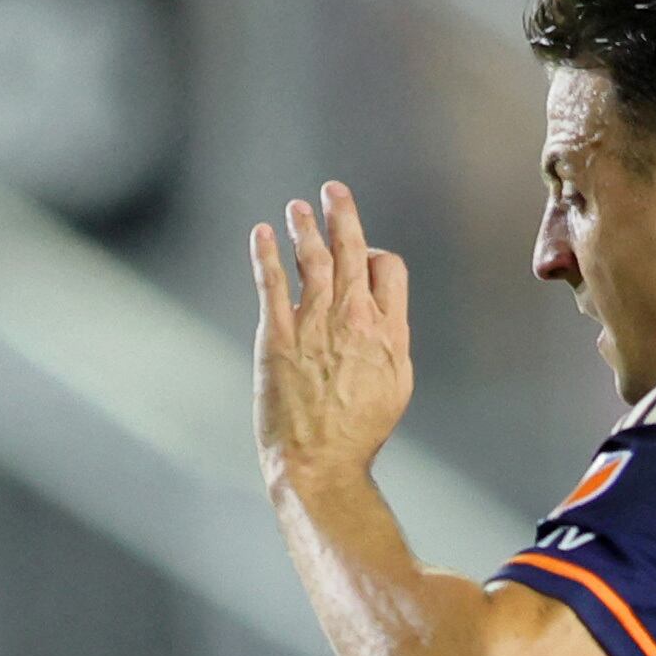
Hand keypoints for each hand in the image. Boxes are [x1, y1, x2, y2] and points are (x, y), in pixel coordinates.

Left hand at [250, 182, 416, 495]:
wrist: (320, 464)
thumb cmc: (358, 433)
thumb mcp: (395, 384)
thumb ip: (391, 341)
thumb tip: (384, 316)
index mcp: (387, 329)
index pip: (386, 266)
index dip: (374, 256)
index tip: (360, 260)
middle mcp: (353, 319)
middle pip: (351, 249)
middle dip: (342, 214)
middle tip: (332, 191)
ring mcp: (314, 326)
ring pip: (311, 258)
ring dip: (304, 227)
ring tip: (297, 207)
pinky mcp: (277, 338)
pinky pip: (270, 283)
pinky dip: (264, 254)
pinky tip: (260, 234)